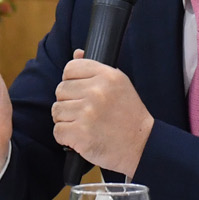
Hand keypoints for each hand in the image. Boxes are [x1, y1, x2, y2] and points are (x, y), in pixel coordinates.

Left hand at [54, 51, 154, 176]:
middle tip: (85, 112)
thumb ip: (96, 69)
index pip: (71, 68)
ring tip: (84, 125)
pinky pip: (57, 130)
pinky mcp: (80, 134)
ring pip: (57, 110)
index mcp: (108, 76)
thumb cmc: (129, 116)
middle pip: (61, 90)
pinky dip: (66, 137)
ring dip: (66, 120)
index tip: (80, 92)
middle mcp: (97, 91)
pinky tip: (80, 137)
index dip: (71, 80)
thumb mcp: (120, 85)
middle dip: (69, 102)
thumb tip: (76, 53)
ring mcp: (87, 113)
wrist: (141, 145)